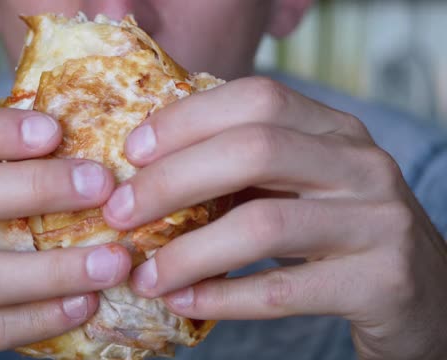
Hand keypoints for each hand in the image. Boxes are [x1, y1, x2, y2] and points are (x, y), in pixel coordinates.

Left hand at [102, 77, 446, 359]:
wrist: (423, 293)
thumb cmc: (337, 233)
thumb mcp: (298, 186)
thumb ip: (242, 170)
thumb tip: (147, 171)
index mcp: (333, 130)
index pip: (256, 99)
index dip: (187, 120)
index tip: (132, 151)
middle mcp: (361, 164)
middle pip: (255, 150)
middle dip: (172, 181)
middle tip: (120, 214)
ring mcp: (377, 221)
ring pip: (264, 224)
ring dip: (189, 252)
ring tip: (144, 275)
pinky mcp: (381, 281)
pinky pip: (284, 289)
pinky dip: (224, 296)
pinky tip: (184, 301)